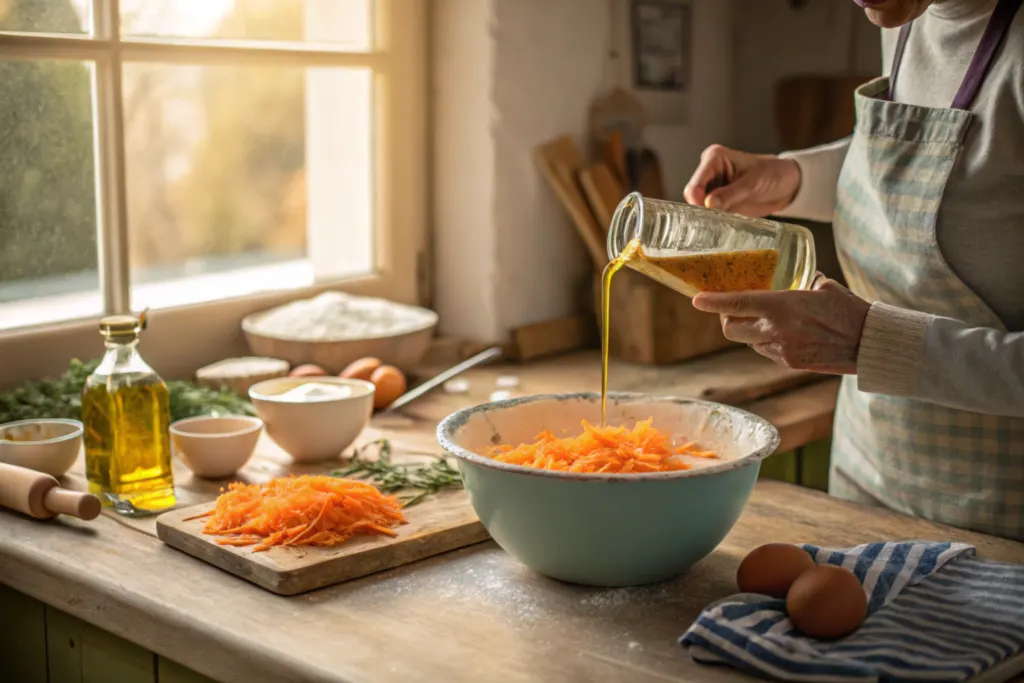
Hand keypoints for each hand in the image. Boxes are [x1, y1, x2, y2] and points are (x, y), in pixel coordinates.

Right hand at [683, 144, 801, 217]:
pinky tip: (726, 222)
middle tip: (718, 219)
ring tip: (726, 219)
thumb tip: (708, 204)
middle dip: (702, 209)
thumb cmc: (772, 174)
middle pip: (693, 196)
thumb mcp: (753, 183)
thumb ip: (730, 194)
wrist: (785, 185)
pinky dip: (715, 220)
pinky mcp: (717, 202)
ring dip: (708, 216)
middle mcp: (709, 172)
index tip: (707, 212)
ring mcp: (712, 188)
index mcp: (714, 158)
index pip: (695, 182)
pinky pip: (709, 214)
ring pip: (698, 207)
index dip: (697, 199)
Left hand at [691, 275, 870, 373]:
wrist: (870, 344)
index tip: (697, 299)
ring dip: (749, 331)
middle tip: (731, 309)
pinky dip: (767, 342)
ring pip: (749, 341)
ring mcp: (781, 350)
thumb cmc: (850, 310)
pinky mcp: (790, 363)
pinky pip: (767, 351)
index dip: (712, 302)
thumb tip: (794, 279)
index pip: (736, 303)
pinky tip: (783, 334)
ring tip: (764, 320)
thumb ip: (801, 283)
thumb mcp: (823, 287)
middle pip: (731, 328)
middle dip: (725, 319)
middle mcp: (776, 330)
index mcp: (782, 306)